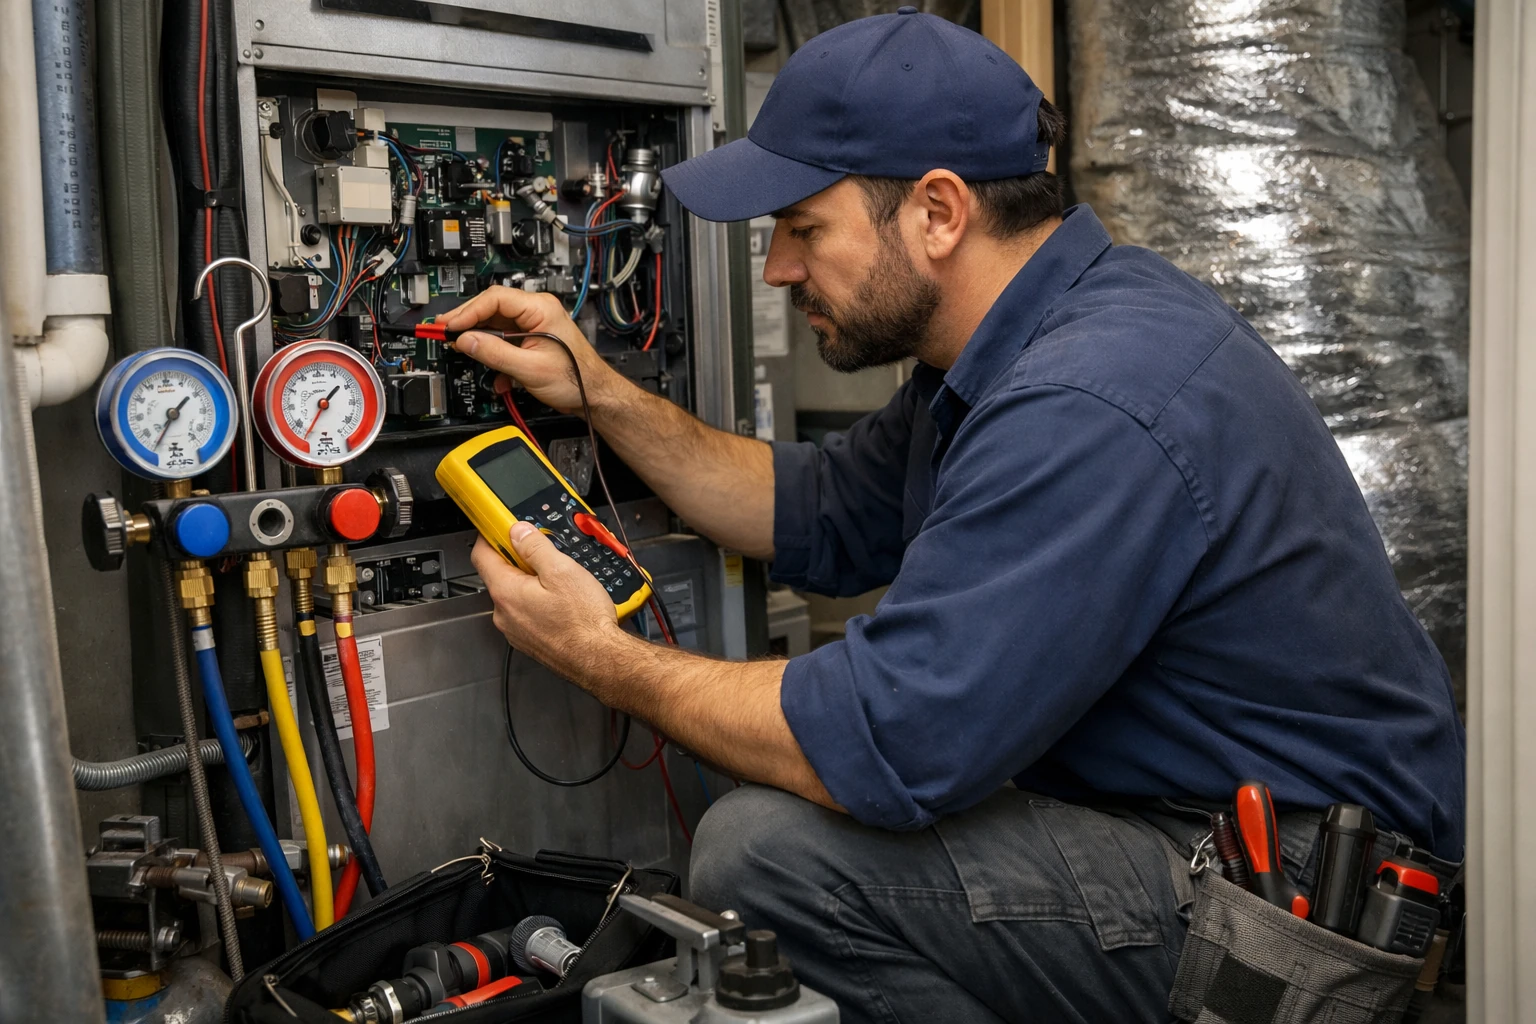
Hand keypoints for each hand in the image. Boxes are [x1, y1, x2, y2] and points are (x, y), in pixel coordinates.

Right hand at [440, 287, 618, 415]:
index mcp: (540, 309)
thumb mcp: (529, 368)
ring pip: (495, 327)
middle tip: (443, 332)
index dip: (467, 311)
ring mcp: (533, 325)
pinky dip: (495, 357)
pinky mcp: (531, 340)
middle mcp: (536, 311)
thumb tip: (466, 340)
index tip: (448, 325)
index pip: (494, 299)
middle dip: (468, 323)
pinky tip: (496, 375)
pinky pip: (504, 342)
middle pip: (491, 309)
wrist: (595, 396)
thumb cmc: (576, 379)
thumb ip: (494, 353)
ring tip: (462, 350)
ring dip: (480, 343)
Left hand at [470, 520, 623, 679]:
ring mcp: (515, 630)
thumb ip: (535, 547)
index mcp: (506, 592)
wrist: (599, 659)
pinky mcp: (530, 641)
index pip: (482, 555)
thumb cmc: (583, 622)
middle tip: (545, 553)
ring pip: (515, 595)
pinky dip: (538, 602)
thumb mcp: (562, 571)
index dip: (491, 535)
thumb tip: (518, 532)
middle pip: (500, 574)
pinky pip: (527, 613)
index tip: (501, 526)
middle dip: (519, 559)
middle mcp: (504, 614)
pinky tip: (562, 602)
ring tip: (561, 581)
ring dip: (531, 582)